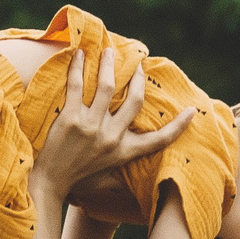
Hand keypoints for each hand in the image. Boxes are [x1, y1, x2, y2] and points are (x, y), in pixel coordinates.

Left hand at [30, 46, 195, 198]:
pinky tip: (79, 55)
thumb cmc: (76, 181)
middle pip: (134, 100)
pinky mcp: (71, 118)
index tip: (191, 111)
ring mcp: (91, 126)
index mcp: (124, 152)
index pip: (158, 139)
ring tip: (108, 51)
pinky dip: (78, 67)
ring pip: (107, 86)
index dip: (177, 126)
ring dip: (109, 64)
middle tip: (137, 65)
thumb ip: (121, 177)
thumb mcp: (105, 180)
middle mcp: (112, 137)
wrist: (48, 183)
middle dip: (138, 79)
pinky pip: (77, 85)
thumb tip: (134, 186)